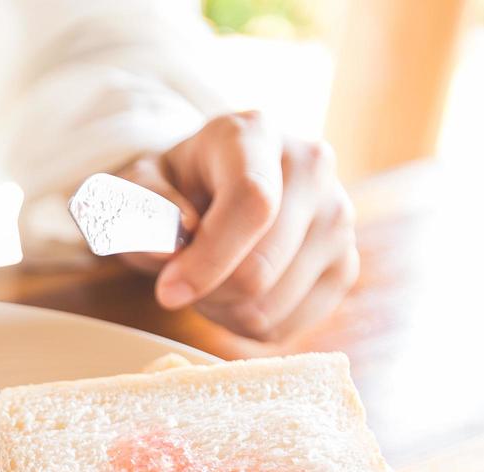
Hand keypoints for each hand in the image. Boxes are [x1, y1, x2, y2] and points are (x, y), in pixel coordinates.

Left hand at [117, 111, 358, 340]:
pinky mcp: (345, 263)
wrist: (218, 190)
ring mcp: (338, 217)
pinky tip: (236, 297)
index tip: (168, 293)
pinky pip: (290, 325)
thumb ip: (142, 212)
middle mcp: (312, 167)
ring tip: (210, 282)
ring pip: (272, 304)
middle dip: (207, 291)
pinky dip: (250, 326)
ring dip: (224, 311)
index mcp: (255, 134)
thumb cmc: (174, 189)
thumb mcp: (138, 188)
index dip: (209, 259)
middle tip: (180, 282)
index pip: (253, 202)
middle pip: (262, 266)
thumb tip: (167, 250)